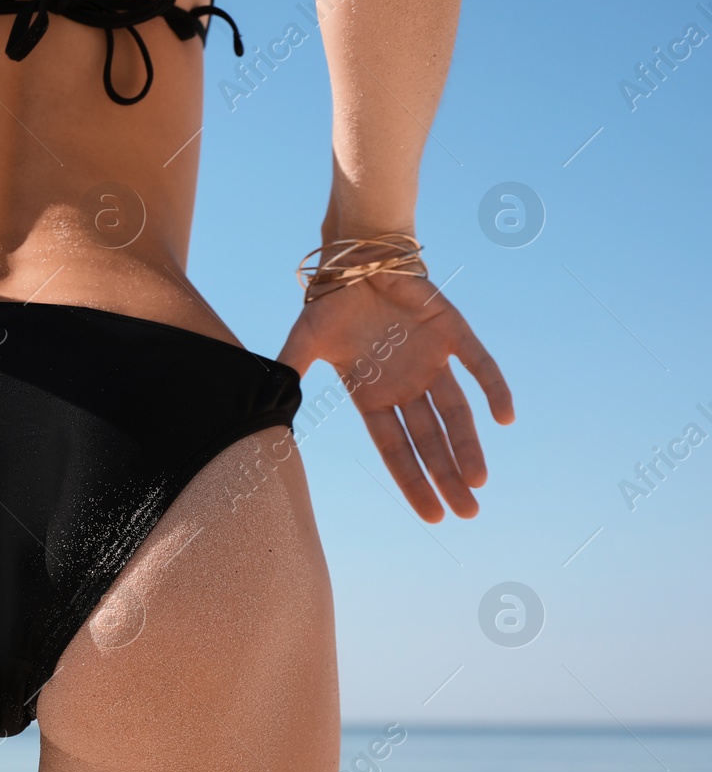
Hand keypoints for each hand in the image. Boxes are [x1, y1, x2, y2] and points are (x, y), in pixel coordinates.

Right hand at [278, 272, 513, 521]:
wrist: (355, 256)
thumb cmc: (328, 302)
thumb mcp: (303, 343)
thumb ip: (291, 374)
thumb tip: (266, 411)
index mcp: (373, 396)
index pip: (396, 450)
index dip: (413, 482)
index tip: (432, 515)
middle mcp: (406, 386)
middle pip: (431, 441)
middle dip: (447, 478)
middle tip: (467, 513)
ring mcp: (432, 361)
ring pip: (456, 413)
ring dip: (468, 446)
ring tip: (478, 482)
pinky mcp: (452, 331)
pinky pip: (479, 364)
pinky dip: (494, 388)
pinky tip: (505, 418)